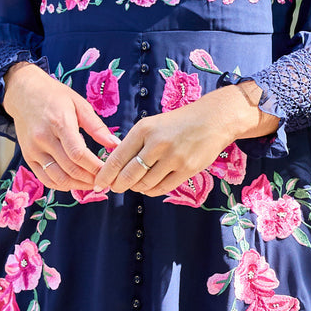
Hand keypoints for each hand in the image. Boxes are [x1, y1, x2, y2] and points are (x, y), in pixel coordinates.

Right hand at [2, 61, 117, 190]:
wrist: (24, 92)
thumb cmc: (55, 96)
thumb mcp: (79, 104)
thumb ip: (96, 126)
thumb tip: (115, 144)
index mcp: (59, 123)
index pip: (78, 154)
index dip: (95, 167)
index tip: (108, 170)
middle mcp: (43, 138)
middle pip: (70, 169)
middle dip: (90, 179)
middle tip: (104, 180)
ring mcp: (33, 150)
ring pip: (58, 178)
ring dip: (78, 186)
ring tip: (92, 184)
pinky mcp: (27, 157)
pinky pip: (45, 179)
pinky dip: (62, 185)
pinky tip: (74, 183)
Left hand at [92, 82, 278, 196]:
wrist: (213, 119)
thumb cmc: (178, 123)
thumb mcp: (153, 124)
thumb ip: (134, 143)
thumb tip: (113, 166)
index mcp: (144, 129)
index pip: (118, 157)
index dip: (105, 174)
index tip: (98, 184)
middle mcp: (157, 143)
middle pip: (129, 174)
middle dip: (118, 185)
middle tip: (114, 189)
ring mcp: (173, 157)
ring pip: (145, 183)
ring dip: (136, 187)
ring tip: (135, 184)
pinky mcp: (187, 169)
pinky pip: (162, 188)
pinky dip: (151, 190)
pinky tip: (148, 187)